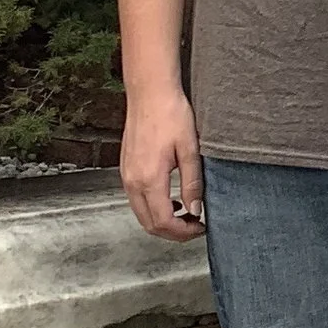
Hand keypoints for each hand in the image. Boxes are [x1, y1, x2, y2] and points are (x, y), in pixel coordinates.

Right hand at [121, 88, 204, 237]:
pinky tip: (171, 200)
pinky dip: (153, 208)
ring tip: (186, 214)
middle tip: (195, 227)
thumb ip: (192, 183)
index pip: (163, 222)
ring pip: (141, 214)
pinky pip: (136, 200)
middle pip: (149, 224)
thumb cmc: (171, 115)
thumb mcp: (190, 150)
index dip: (183, 232)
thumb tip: (196, 210)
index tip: (201, 228)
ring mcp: (126, 176)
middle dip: (173, 232)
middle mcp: (133, 181)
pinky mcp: (125, 169)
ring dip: (162, 221)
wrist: (150, 94)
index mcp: (149, 178)